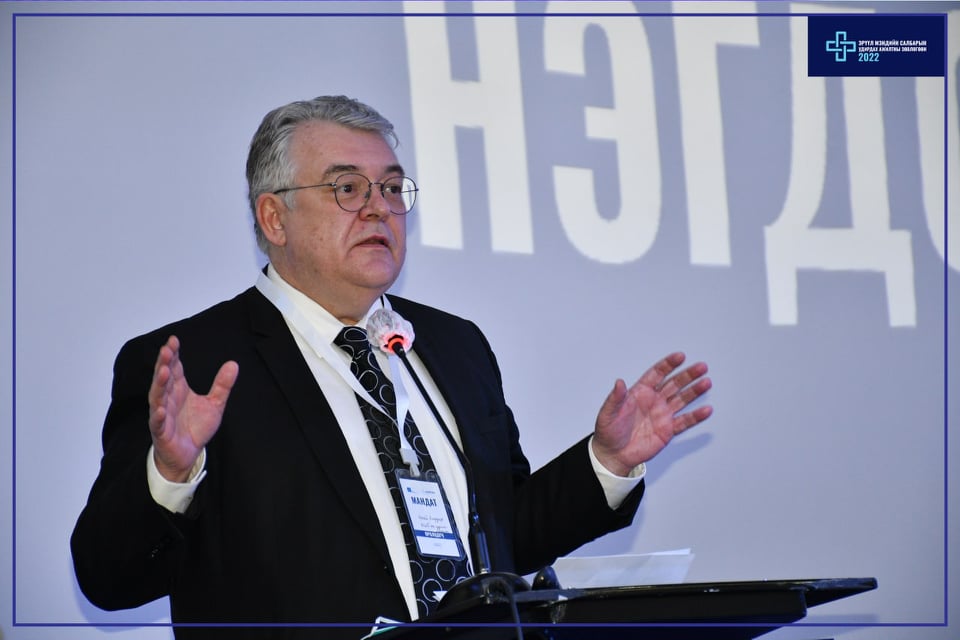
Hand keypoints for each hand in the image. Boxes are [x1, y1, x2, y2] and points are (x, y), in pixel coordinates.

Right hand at [148, 335, 238, 481]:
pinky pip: (158, 423)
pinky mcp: (161, 432)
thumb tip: (233, 364)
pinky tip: (159, 409)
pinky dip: (157, 416)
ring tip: (163, 371)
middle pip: (164, 378)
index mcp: (179, 390)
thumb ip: (222, 385)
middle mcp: (168, 399)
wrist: (188, 454)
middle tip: (167, 349)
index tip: (174, 340)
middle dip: (164, 363)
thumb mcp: (215, 404)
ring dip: (159, 384)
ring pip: (157, 397)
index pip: (174, 368)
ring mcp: (162, 415)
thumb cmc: (195, 428)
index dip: (173, 355)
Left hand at [592, 352, 711, 476]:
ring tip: (706, 382)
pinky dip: (695, 417)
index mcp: (640, 392)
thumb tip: (619, 382)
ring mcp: (662, 415)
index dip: (668, 365)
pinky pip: (684, 422)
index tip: (680, 357)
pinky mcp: (668, 430)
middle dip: (687, 375)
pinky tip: (706, 410)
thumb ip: (615, 398)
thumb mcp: (608, 413)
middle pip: (674, 384)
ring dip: (694, 391)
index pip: (657, 374)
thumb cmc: (609, 431)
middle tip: (701, 367)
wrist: (614, 454)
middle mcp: (654, 401)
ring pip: (682, 400)